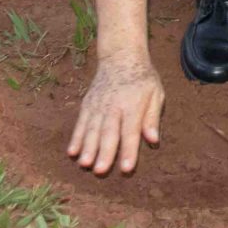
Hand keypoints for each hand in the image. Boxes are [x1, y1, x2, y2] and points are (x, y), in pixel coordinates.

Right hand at [68, 54, 166, 175]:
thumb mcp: (156, 93)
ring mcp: (98, 105)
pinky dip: (76, 138)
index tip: (126, 169)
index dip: (129, 150)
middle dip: (104, 153)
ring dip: (87, 148)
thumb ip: (152, 118)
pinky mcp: (87, 104)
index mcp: (133, 105)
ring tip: (84, 165)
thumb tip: (153, 140)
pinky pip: (80, 123)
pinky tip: (72, 152)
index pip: (131, 131)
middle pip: (108, 132)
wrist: (120, 55)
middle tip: (100, 171)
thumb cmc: (142, 78)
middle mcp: (113, 106)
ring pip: (92, 129)